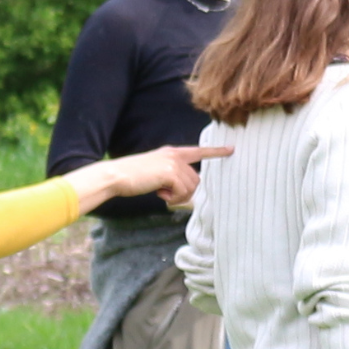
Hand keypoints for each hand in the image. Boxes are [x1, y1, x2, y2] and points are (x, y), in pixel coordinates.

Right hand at [92, 143, 227, 209]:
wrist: (116, 175)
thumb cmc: (132, 177)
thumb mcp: (155, 172)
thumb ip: (172, 175)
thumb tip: (188, 190)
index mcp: (172, 153)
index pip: (198, 151)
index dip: (216, 151)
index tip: (232, 149)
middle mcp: (175, 155)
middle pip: (197, 180)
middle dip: (185, 193)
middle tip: (166, 195)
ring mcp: (174, 163)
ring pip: (191, 188)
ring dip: (178, 197)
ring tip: (161, 194)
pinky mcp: (171, 173)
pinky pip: (183, 192)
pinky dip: (173, 199)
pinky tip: (159, 194)